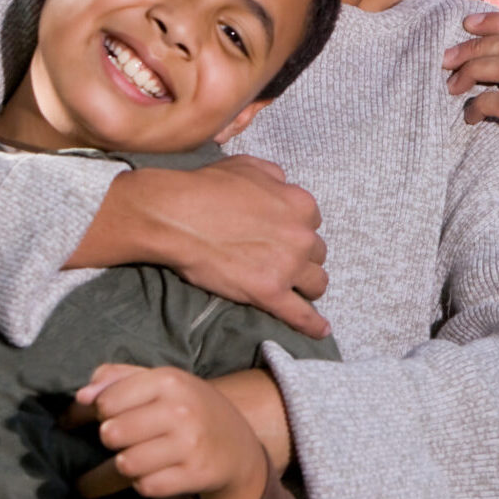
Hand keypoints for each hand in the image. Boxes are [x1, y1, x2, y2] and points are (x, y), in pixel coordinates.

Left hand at [67, 363, 271, 498]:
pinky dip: (142, 485)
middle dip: (107, 442)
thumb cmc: (187, 408)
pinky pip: (146, 486)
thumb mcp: (160, 382)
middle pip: (112, 434)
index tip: (88, 421)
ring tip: (110, 473)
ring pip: (126, 465)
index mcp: (168, 380)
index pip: (106, 402)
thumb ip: (116, 378)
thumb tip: (80, 397)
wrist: (236, 446)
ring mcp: (190, 444)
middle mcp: (180, 410)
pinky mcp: (195, 474)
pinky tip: (146, 479)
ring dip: (116, 471)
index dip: (90, 414)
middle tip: (111, 445)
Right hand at [81, 161, 330, 337]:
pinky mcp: (269, 293)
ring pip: (316, 283)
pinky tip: (320, 331)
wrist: (177, 216)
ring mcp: (287, 266)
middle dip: (302, 257)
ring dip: (307, 286)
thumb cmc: (207, 188)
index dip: (296, 229)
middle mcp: (301, 235)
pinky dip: (313, 325)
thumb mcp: (248, 166)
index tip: (283, 236)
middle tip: (282, 260)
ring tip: (297, 291)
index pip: (312, 222)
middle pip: (316, 253)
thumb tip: (282, 186)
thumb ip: (274, 177)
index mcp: (300, 204)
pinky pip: (300, 315)